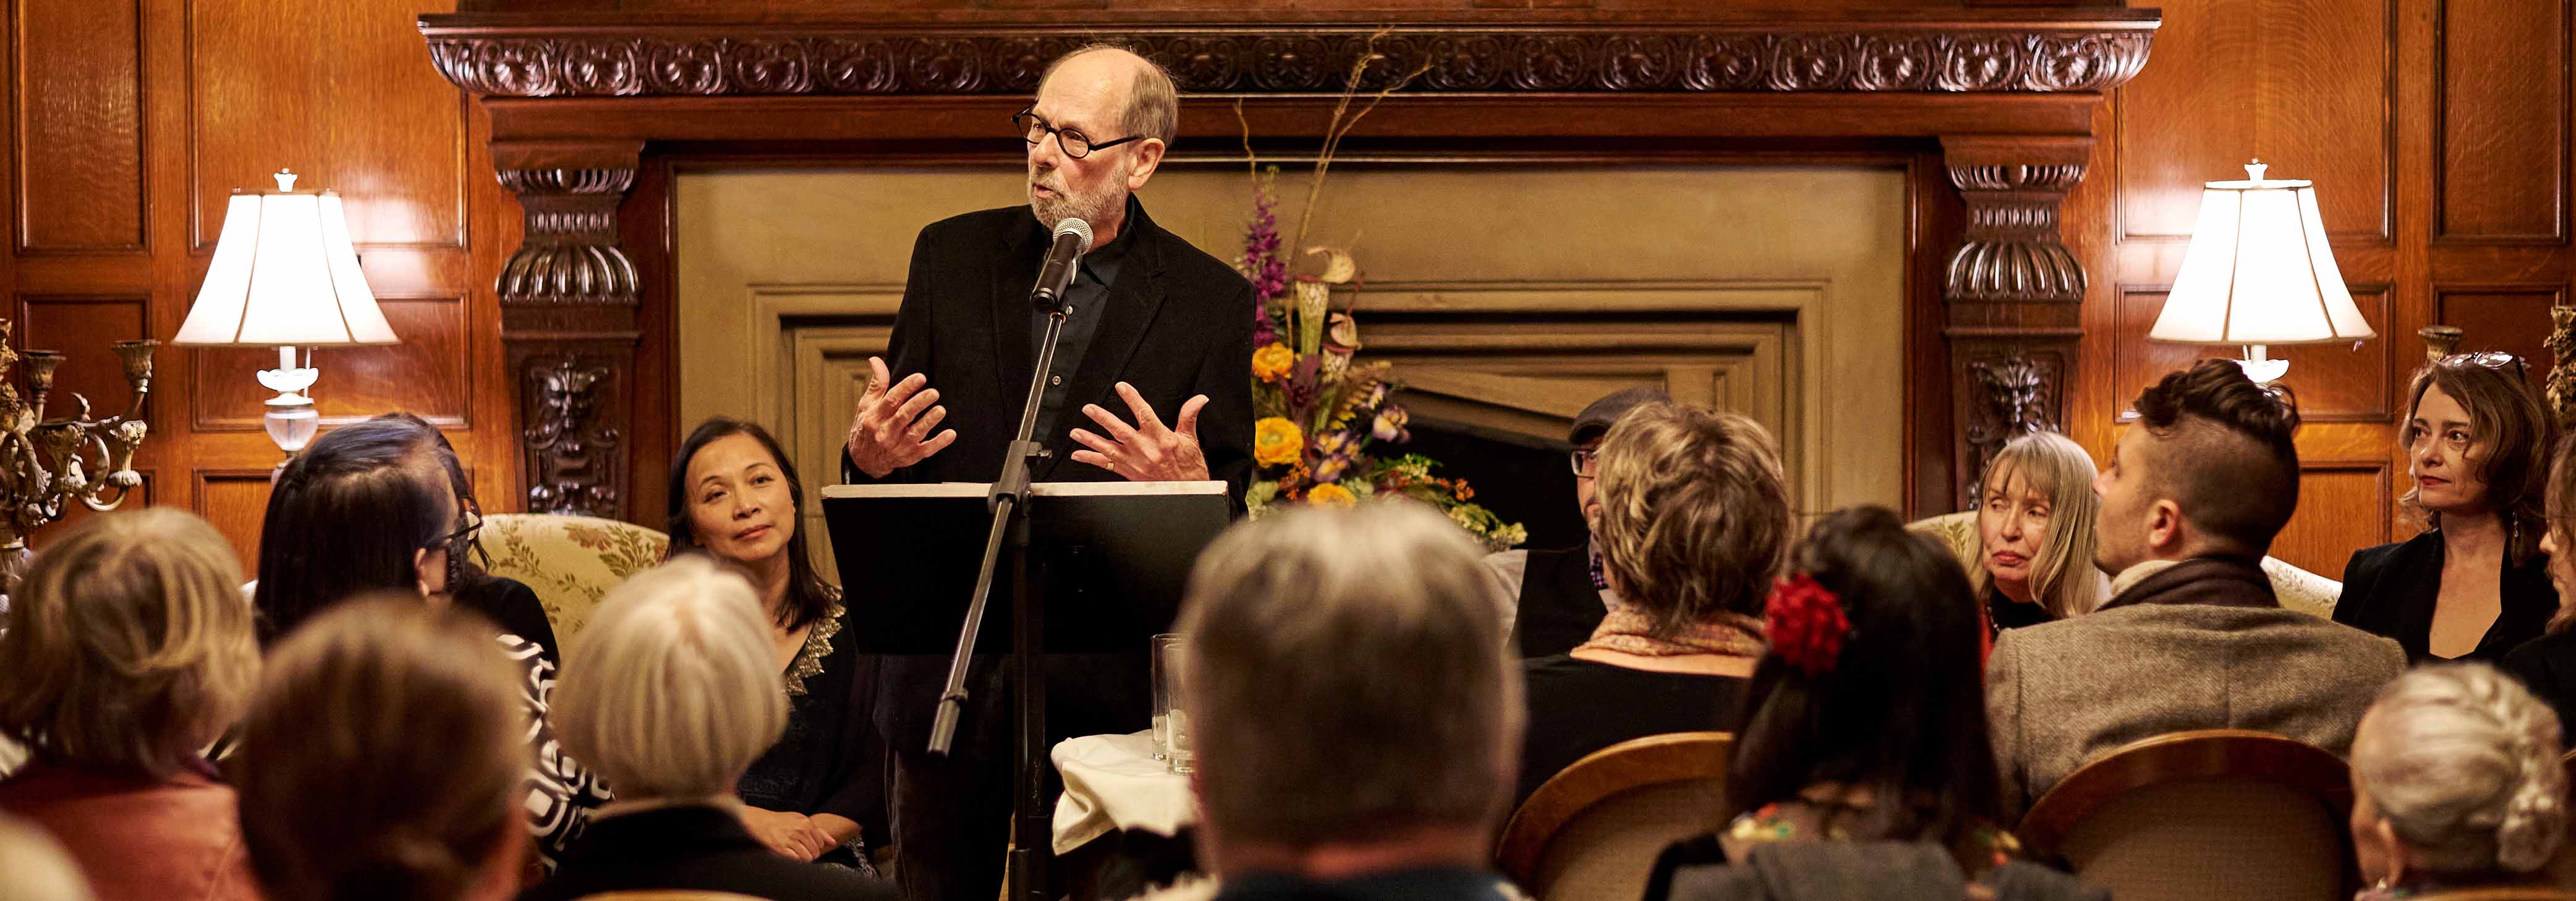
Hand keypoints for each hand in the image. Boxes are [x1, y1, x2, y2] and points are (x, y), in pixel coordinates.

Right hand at [739, 807, 834, 860]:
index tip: (809, 847)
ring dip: (803, 859)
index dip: (816, 848)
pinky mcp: (781, 848)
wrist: (761, 822)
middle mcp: (800, 831)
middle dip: (810, 855)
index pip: (820, 843)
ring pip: (807, 858)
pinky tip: (790, 855)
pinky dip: (795, 860)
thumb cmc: (782, 822)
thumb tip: (833, 842)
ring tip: (796, 854)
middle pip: (815, 852)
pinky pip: (796, 860)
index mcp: (806, 823)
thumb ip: (818, 831)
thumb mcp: (801, 820)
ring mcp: (791, 839)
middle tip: (802, 851)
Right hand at [845, 356, 956, 478]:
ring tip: (941, 410)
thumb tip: (876, 359)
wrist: (865, 460)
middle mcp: (885, 432)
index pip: (891, 400)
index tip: (920, 377)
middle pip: (903, 416)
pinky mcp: (910, 456)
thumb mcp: (867, 405)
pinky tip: (950, 434)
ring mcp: (898, 446)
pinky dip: (938, 443)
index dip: (906, 388)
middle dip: (919, 404)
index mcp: (875, 416)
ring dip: (929, 421)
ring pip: (915, 433)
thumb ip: (877, 383)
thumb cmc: (868, 426)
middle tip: (934, 393)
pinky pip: (925, 450)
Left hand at [1069, 383, 1210, 481]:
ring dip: (1091, 440)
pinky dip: (1091, 460)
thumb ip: (1189, 416)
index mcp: (1163, 439)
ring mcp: (1136, 463)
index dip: (1132, 399)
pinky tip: (1078, 454)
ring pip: (1109, 449)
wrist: (1189, 493)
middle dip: (1104, 419)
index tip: (1122, 387)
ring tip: (1076, 431)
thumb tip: (1198, 400)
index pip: (1145, 414)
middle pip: (1121, 431)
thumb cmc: (1190, 468)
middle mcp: (1147, 451)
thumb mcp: (1191, 440)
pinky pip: (1107, 466)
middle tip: (1089, 409)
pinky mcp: (1129, 473)